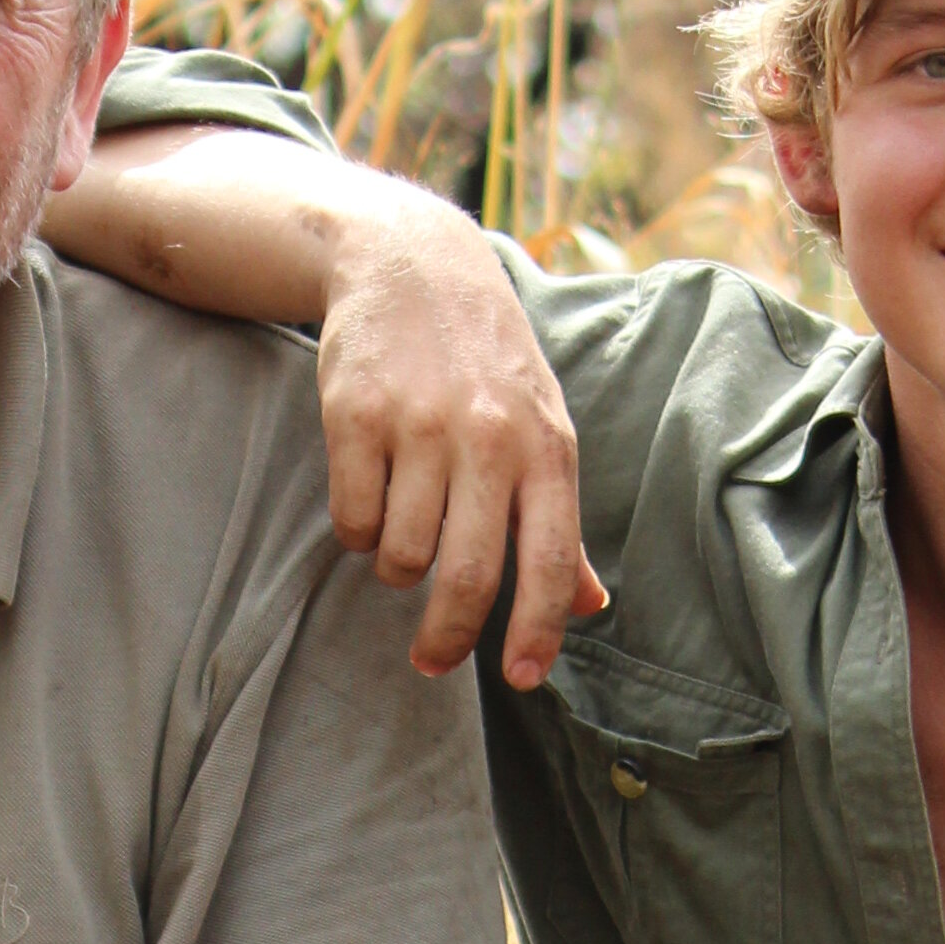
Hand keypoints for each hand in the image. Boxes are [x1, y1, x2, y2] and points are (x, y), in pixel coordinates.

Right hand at [312, 200, 608, 689]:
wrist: (412, 263)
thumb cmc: (488, 362)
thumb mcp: (542, 426)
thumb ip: (561, 520)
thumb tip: (592, 606)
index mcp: (547, 448)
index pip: (551, 561)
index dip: (537, 631)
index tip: (521, 679)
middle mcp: (489, 437)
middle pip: (466, 576)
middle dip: (447, 637)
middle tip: (432, 659)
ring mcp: (420, 424)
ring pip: (402, 555)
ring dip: (397, 565)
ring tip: (404, 525)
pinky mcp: (355, 413)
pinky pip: (352, 518)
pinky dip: (356, 528)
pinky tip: (371, 493)